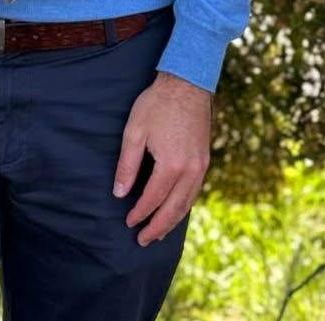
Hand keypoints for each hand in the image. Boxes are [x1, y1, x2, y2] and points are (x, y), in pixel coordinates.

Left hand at [113, 71, 211, 245]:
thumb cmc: (157, 105)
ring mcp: (201, 166)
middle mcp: (190, 171)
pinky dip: (183, 205)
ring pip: (186, 203)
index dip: (139, 213)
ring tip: (158, 232)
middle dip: (157, 227)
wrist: (187, 84)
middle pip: (173, 209)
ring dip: (172, 221)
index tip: (128, 223)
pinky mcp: (205, 160)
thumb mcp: (134, 131)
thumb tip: (120, 193)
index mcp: (171, 166)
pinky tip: (175, 209)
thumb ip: (127, 164)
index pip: (152, 199)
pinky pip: (194, 191)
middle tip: (142, 240)